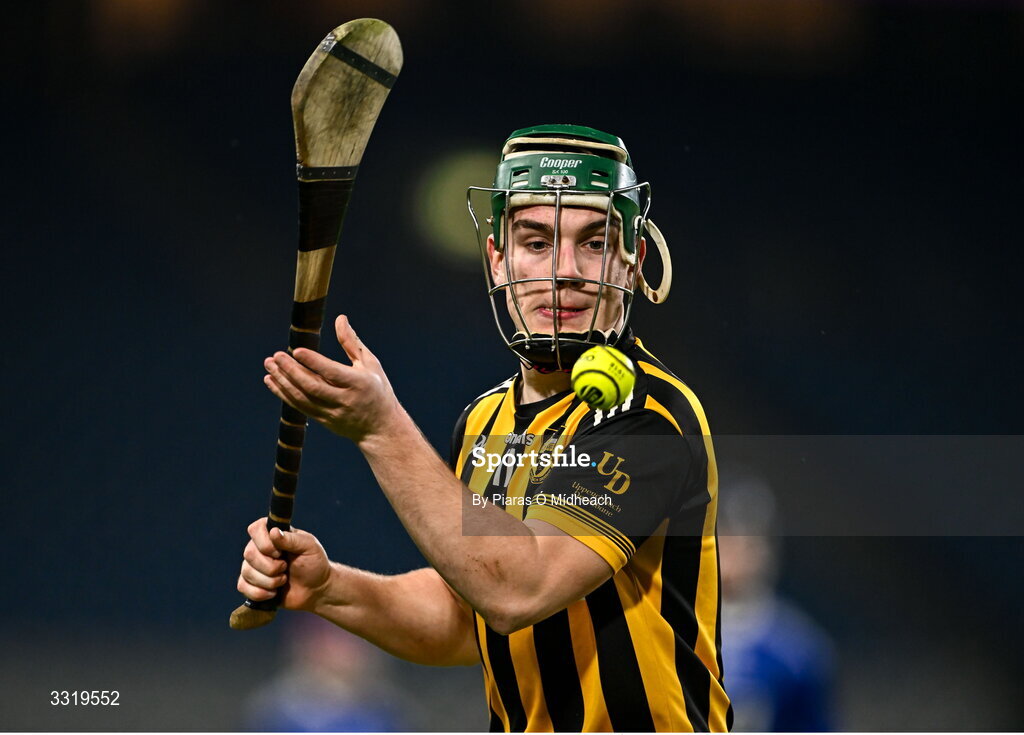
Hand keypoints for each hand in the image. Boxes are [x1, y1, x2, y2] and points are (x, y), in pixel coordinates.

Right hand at [237, 518, 330, 611]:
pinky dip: (261, 593)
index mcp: (273, 533)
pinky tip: (274, 593)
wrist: (315, 589)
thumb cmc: (314, 564)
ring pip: (247, 572)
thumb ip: (291, 539)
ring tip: (284, 579)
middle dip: (271, 567)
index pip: (255, 529)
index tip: (280, 553)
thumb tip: (273, 532)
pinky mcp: (251, 583)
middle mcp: (259, 547)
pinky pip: (243, 587)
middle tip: (286, 567)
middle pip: (249, 554)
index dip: (265, 543)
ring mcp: (254, 566)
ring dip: (270, 581)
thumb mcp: (309, 547)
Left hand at [263, 314, 399, 442]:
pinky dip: (284, 394)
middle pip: (313, 386)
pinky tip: (272, 381)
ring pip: (302, 397)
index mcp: (359, 383)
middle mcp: (345, 400)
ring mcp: (333, 413)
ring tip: (269, 365)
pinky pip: (300, 406)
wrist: (381, 428)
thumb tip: (340, 318)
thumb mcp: (371, 364)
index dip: (314, 362)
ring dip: (283, 382)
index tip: (297, 350)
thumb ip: (352, 343)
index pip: (332, 372)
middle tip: (275, 356)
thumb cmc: (377, 390)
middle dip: (291, 371)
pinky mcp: (324, 421)